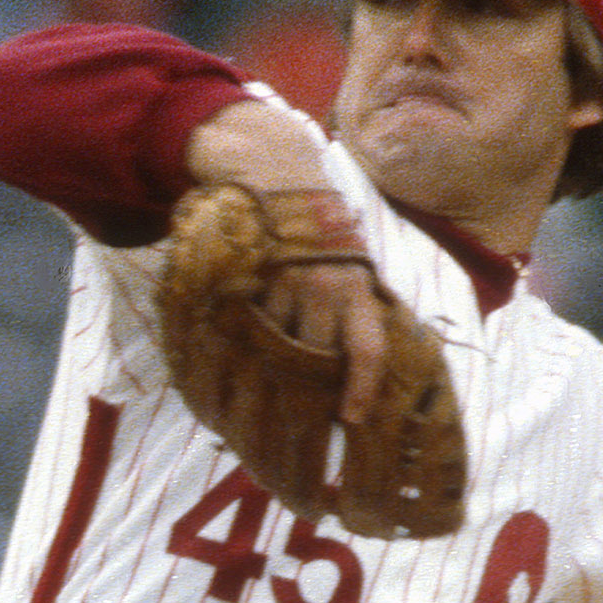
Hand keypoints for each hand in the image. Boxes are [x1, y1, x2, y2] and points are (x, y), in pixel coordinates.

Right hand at [183, 102, 395, 426]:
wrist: (280, 173)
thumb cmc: (324, 230)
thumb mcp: (353, 264)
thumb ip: (355, 310)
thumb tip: (354, 369)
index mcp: (356, 288)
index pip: (367, 349)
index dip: (361, 389)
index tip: (351, 421)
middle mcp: (324, 288)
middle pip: (315, 357)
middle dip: (307, 396)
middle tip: (297, 428)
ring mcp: (284, 283)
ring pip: (277, 346)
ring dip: (270, 374)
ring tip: (262, 400)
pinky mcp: (250, 277)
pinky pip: (245, 326)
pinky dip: (242, 347)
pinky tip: (236, 361)